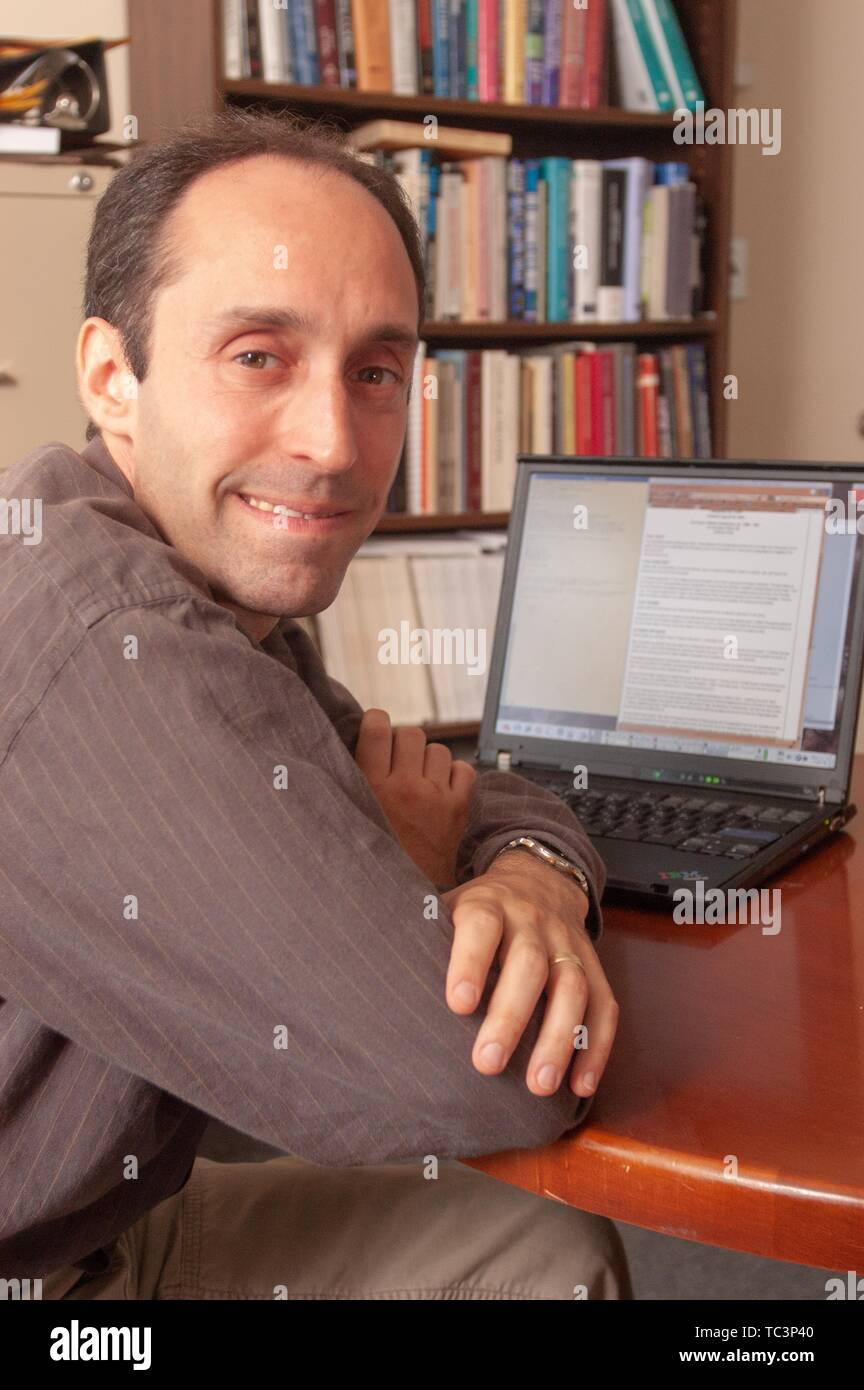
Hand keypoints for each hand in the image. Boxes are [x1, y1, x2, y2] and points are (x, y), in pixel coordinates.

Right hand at [355, 708, 476, 884]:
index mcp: (371, 786)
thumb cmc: (369, 853)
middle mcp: (406, 787)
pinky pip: (463, 769)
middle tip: (396, 765)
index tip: (375, 732)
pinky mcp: (458, 809)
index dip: (376, 723)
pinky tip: (439, 790)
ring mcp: (435, 797)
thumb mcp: (349, 813)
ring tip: (418, 781)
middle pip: (411, 733)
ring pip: (438, 749)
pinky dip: (454, 775)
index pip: (378, 726)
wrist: (401, 896)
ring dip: (428, 760)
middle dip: (403, 745)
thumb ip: (350, 778)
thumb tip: (355, 739)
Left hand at [441, 848, 618, 1098]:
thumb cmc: (477, 912)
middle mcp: (532, 921)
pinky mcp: (594, 966)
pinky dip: (596, 1047)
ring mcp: (567, 943)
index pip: (481, 927)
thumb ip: (425, 940)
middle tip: (488, 1064)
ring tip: (538, 1087)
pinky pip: (604, 1006)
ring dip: (559, 1039)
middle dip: (511, 1016)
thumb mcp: (448, 908)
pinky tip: (580, 1086)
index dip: (471, 962)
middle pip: (529, 964)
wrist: (538, 880)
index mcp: (489, 905)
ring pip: (572, 987)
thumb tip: (379, 988)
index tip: (459, 1005)